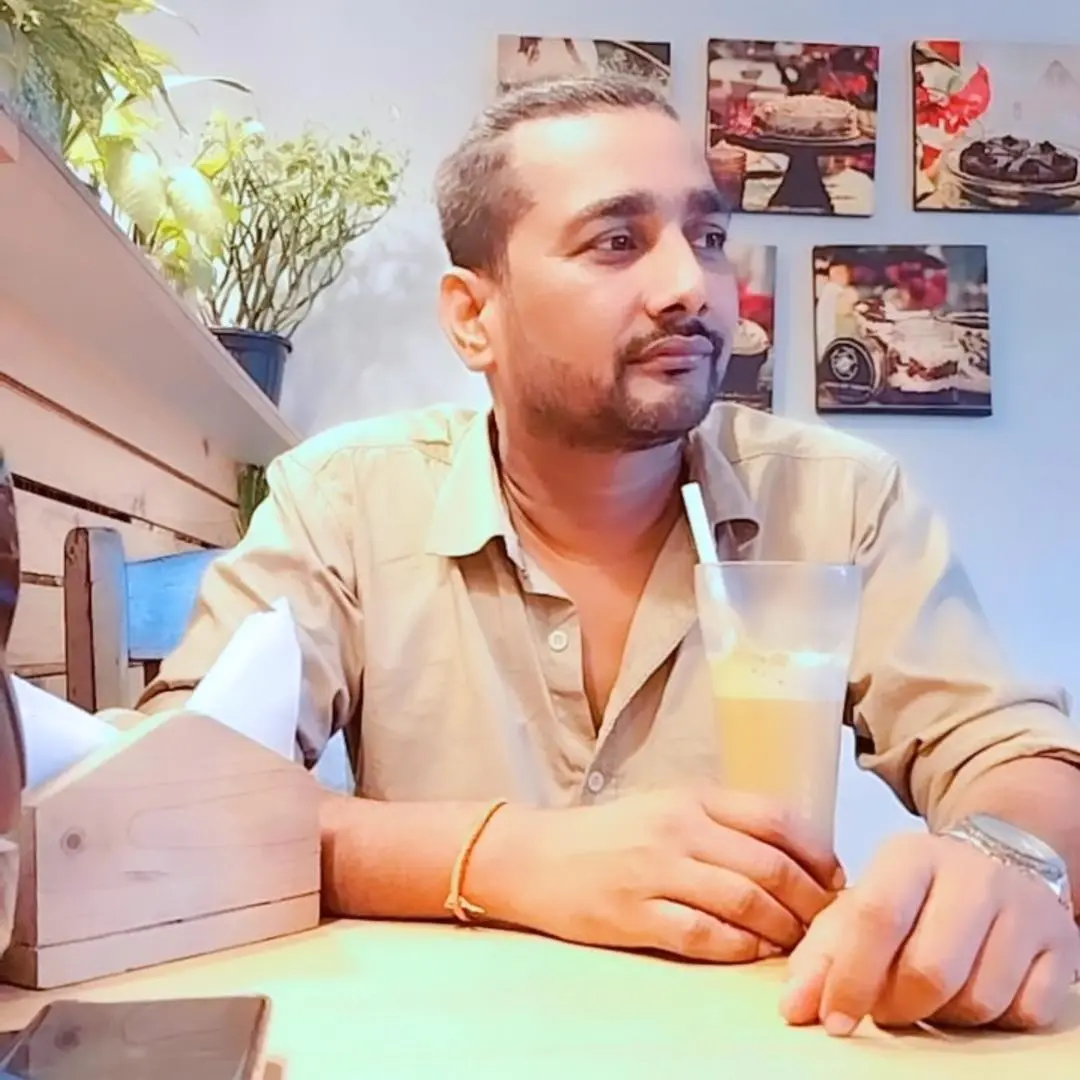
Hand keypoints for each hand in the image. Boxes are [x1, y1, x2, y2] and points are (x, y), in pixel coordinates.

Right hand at [473, 789, 843, 962]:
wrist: (534, 856)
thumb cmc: (607, 835)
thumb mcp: (664, 807)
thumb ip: (719, 823)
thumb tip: (787, 855)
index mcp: (690, 798)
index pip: (774, 817)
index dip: (816, 851)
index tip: (834, 877)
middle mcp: (678, 829)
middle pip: (770, 864)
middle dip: (811, 900)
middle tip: (830, 921)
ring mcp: (656, 871)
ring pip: (745, 900)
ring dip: (782, 927)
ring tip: (796, 941)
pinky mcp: (635, 914)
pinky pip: (704, 934)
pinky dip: (739, 947)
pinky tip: (751, 951)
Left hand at [781, 832, 1079, 1034]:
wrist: (998, 863)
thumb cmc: (917, 893)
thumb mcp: (862, 902)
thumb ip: (822, 953)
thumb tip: (795, 1009)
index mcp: (911, 855)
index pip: (875, 917)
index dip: (851, 978)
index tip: (833, 1020)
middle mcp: (972, 875)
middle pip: (929, 969)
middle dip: (898, 1006)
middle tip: (886, 1009)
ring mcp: (1023, 909)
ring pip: (979, 999)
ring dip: (944, 1017)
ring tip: (929, 996)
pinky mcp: (1062, 945)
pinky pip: (1025, 1012)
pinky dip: (995, 1021)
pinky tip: (974, 992)